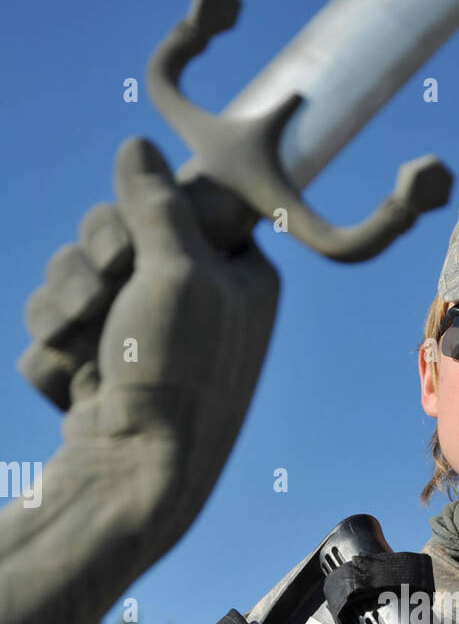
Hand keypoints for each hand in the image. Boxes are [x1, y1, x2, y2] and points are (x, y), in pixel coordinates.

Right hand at [1, 137, 279, 623]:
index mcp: (238, 275)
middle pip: (113, 231)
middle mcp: (194, 302)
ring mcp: (141, 337)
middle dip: (92, 261)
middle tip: (109, 294)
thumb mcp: (179, 273)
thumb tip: (138, 143)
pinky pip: (55, 328)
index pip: (181, 201)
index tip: (139, 244)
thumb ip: (157, 202)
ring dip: (65, 308)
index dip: (147, 214)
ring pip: (72, 277)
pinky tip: (81, 389)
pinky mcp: (99, 368)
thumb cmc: (175, 377)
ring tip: (87, 350)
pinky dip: (57, 354)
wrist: (131, 480)